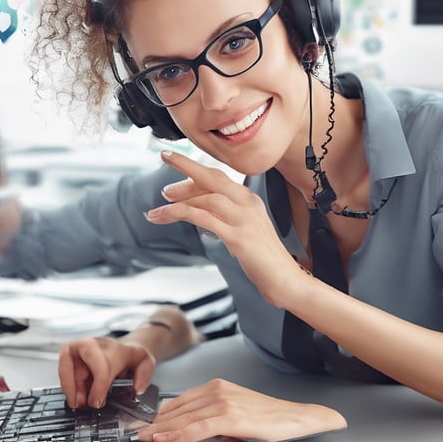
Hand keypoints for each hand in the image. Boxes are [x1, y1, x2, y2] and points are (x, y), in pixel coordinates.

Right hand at [58, 337, 156, 408]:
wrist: (124, 349)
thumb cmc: (131, 357)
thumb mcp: (145, 362)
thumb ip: (144, 375)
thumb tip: (135, 388)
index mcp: (114, 348)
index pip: (102, 365)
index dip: (98, 386)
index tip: (97, 402)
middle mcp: (94, 345)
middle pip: (78, 361)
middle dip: (75, 384)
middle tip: (81, 404)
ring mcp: (81, 349)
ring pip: (67, 365)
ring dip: (69, 387)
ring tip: (76, 403)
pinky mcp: (71, 355)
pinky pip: (64, 369)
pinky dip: (68, 385)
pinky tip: (75, 397)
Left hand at [135, 378, 345, 441]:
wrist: (295, 418)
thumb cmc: (268, 417)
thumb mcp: (235, 410)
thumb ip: (212, 415)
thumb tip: (189, 430)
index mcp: (217, 386)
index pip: (181, 401)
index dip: (161, 415)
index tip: (147, 426)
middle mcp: (217, 389)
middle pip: (178, 409)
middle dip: (156, 424)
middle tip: (139, 435)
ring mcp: (223, 401)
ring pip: (184, 418)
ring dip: (163, 430)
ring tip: (147, 439)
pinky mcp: (230, 415)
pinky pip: (198, 426)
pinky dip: (179, 434)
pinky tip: (168, 439)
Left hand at [145, 151, 304, 307]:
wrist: (285, 279)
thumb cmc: (264, 259)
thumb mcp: (244, 230)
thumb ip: (225, 217)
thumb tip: (199, 210)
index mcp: (249, 200)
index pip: (218, 178)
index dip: (195, 170)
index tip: (175, 162)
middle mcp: (247, 204)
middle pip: (212, 178)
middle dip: (186, 168)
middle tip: (165, 167)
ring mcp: (243, 219)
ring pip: (205, 198)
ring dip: (177, 201)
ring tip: (158, 209)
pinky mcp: (237, 236)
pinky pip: (204, 218)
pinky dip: (181, 213)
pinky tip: (167, 215)